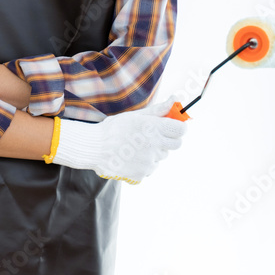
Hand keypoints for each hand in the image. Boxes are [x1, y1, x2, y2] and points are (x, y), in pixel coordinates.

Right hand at [50, 102, 186, 183]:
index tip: (172, 126)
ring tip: (135, 147)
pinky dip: (143, 164)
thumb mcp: (135, 116)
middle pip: (176, 144)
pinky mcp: (143, 173)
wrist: (93, 148)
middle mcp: (154, 145)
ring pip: (162, 157)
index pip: (181, 129)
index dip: (178, 127)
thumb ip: (158, 110)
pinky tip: (130, 157)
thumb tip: (175, 100)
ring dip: (154, 152)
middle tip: (153, 137)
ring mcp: (149, 161)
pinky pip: (151, 168)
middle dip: (168, 140)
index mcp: (153, 127)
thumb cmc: (113, 129)